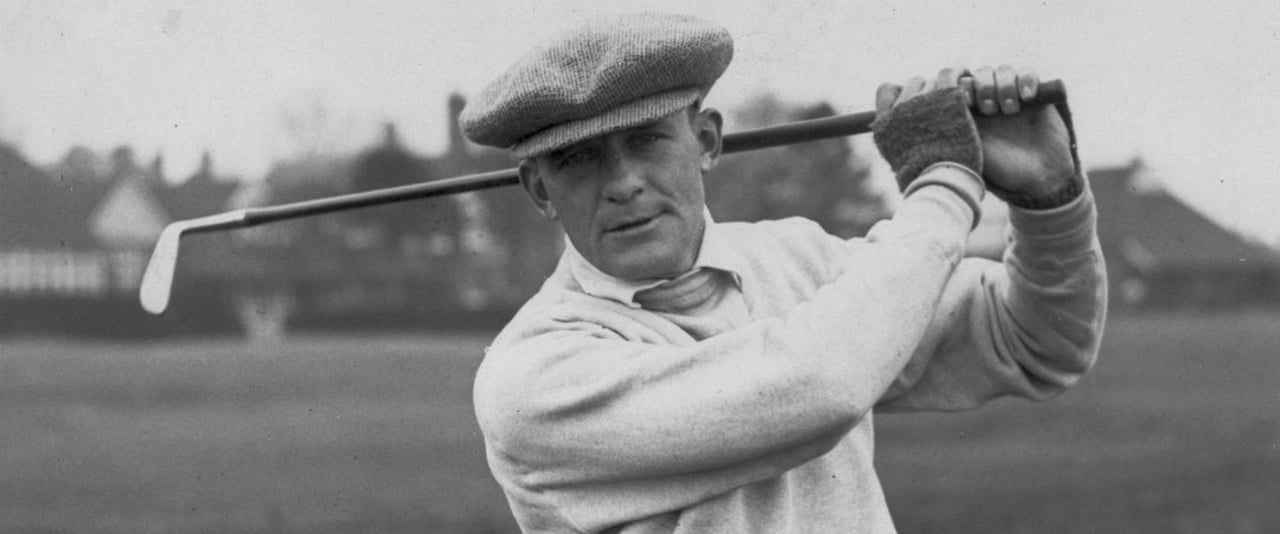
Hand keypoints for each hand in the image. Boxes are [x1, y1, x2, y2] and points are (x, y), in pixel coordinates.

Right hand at [872, 66, 982, 191]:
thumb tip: (904, 129)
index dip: (901, 92)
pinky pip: (952, 75)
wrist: (942, 181)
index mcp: (885, 124)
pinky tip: (967, 81)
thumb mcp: (902, 160)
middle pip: (914, 83)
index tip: (914, 101)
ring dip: (945, 86)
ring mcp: (923, 101)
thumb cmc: (926, 178)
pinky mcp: (946, 97)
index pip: (887, 90)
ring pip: (934, 80)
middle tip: (943, 103)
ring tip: (958, 94)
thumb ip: (900, 139)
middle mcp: (900, 109)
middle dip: (928, 91)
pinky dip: (959, 74)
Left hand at [964, 65, 1078, 202]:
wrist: (1040, 178)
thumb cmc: (1002, 170)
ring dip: (1004, 85)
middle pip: (979, 74)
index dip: (960, 86)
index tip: (965, 102)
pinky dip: (1026, 80)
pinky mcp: (1035, 94)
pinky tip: (1027, 97)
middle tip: (989, 110)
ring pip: (1002, 70)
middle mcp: (989, 101)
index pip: (958, 85)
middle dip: (983, 87)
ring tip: (1010, 109)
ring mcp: (1012, 96)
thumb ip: (959, 128)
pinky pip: (1028, 72)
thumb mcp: (973, 152)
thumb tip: (940, 107)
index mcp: (969, 113)